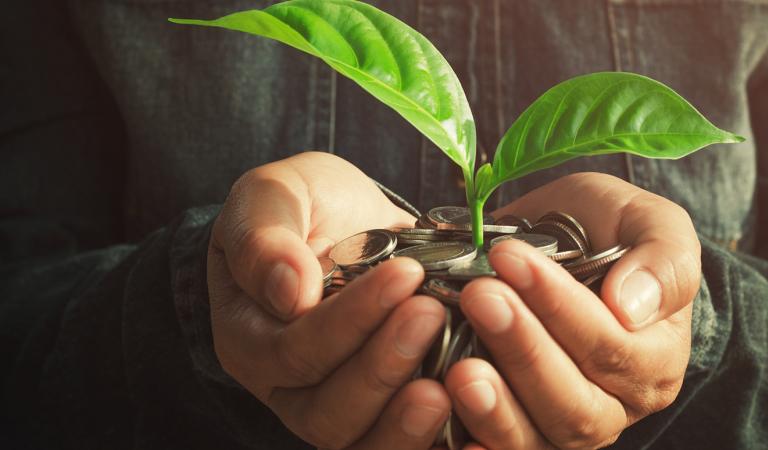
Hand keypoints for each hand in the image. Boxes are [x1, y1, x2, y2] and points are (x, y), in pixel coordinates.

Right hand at [207, 152, 450, 448]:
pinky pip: (404, 445)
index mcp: (250, 338)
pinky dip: (437, 440)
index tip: (405, 271)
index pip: (294, 350)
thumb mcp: (274, 195)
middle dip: (382, 367)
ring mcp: (340, 410)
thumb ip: (264, 238)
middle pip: (328, 413)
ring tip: (452, 380)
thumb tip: (288, 291)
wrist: (349, 222)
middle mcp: (289, 388)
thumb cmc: (305, 205)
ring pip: (364, 443)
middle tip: (431, 314)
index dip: (350, 319)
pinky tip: (474, 421)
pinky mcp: (387, 414)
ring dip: (407, 420)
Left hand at [446, 172, 699, 448]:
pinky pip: (503, 448)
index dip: (558, 306)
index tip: (508, 256)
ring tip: (459, 369)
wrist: (567, 242)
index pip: (610, 346)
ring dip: (496, 408)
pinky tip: (445, 418)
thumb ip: (662, 259)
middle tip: (478, 296)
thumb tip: (630, 306)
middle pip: (574, 404)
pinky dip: (477, 440)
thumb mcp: (649, 221)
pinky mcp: (521, 432)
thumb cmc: (609, 230)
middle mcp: (616, 405)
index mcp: (655, 358)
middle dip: (523, 351)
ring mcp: (565, 427)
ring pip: (538, 438)